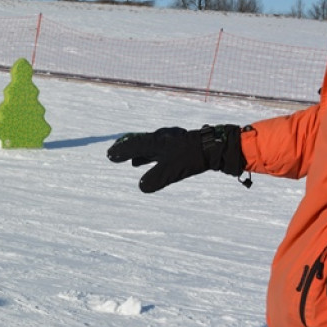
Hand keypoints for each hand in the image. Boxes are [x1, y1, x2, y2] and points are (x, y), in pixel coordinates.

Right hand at [107, 124, 246, 192]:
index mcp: (156, 142)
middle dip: (126, 149)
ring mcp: (170, 141)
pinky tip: (151, 161)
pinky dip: (150, 155)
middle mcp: (161, 139)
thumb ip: (155, 178)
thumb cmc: (192, 157)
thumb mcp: (172, 170)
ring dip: (138, 153)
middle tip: (114, 153)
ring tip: (130, 160)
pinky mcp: (179, 146)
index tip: (110, 155)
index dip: (121, 151)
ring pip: (149, 147)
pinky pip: (159, 150)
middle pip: (139, 143)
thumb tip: (141, 187)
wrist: (216, 146)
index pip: (133, 146)